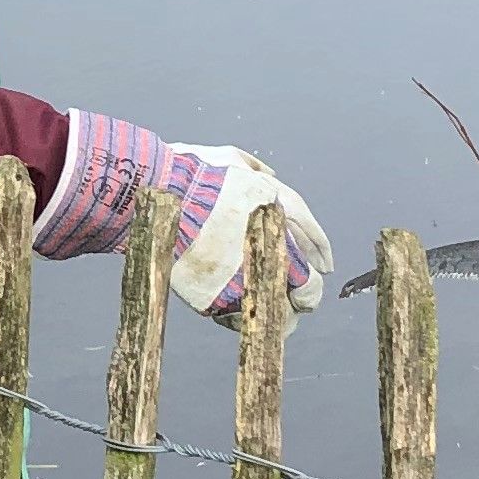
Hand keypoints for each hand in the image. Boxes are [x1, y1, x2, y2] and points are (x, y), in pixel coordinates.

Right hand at [32, 114, 325, 322]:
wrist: (153, 195)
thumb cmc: (190, 174)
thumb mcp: (232, 160)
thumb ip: (258, 172)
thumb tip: (271, 178)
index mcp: (277, 214)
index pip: (314, 241)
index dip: (322, 254)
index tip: (326, 266)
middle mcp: (265, 248)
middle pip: (305, 286)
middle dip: (307, 293)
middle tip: (304, 296)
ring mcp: (240, 277)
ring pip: (277, 312)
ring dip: (282, 315)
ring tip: (281, 314)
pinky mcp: (215, 299)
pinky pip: (242, 318)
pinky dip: (247, 317)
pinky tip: (248, 313)